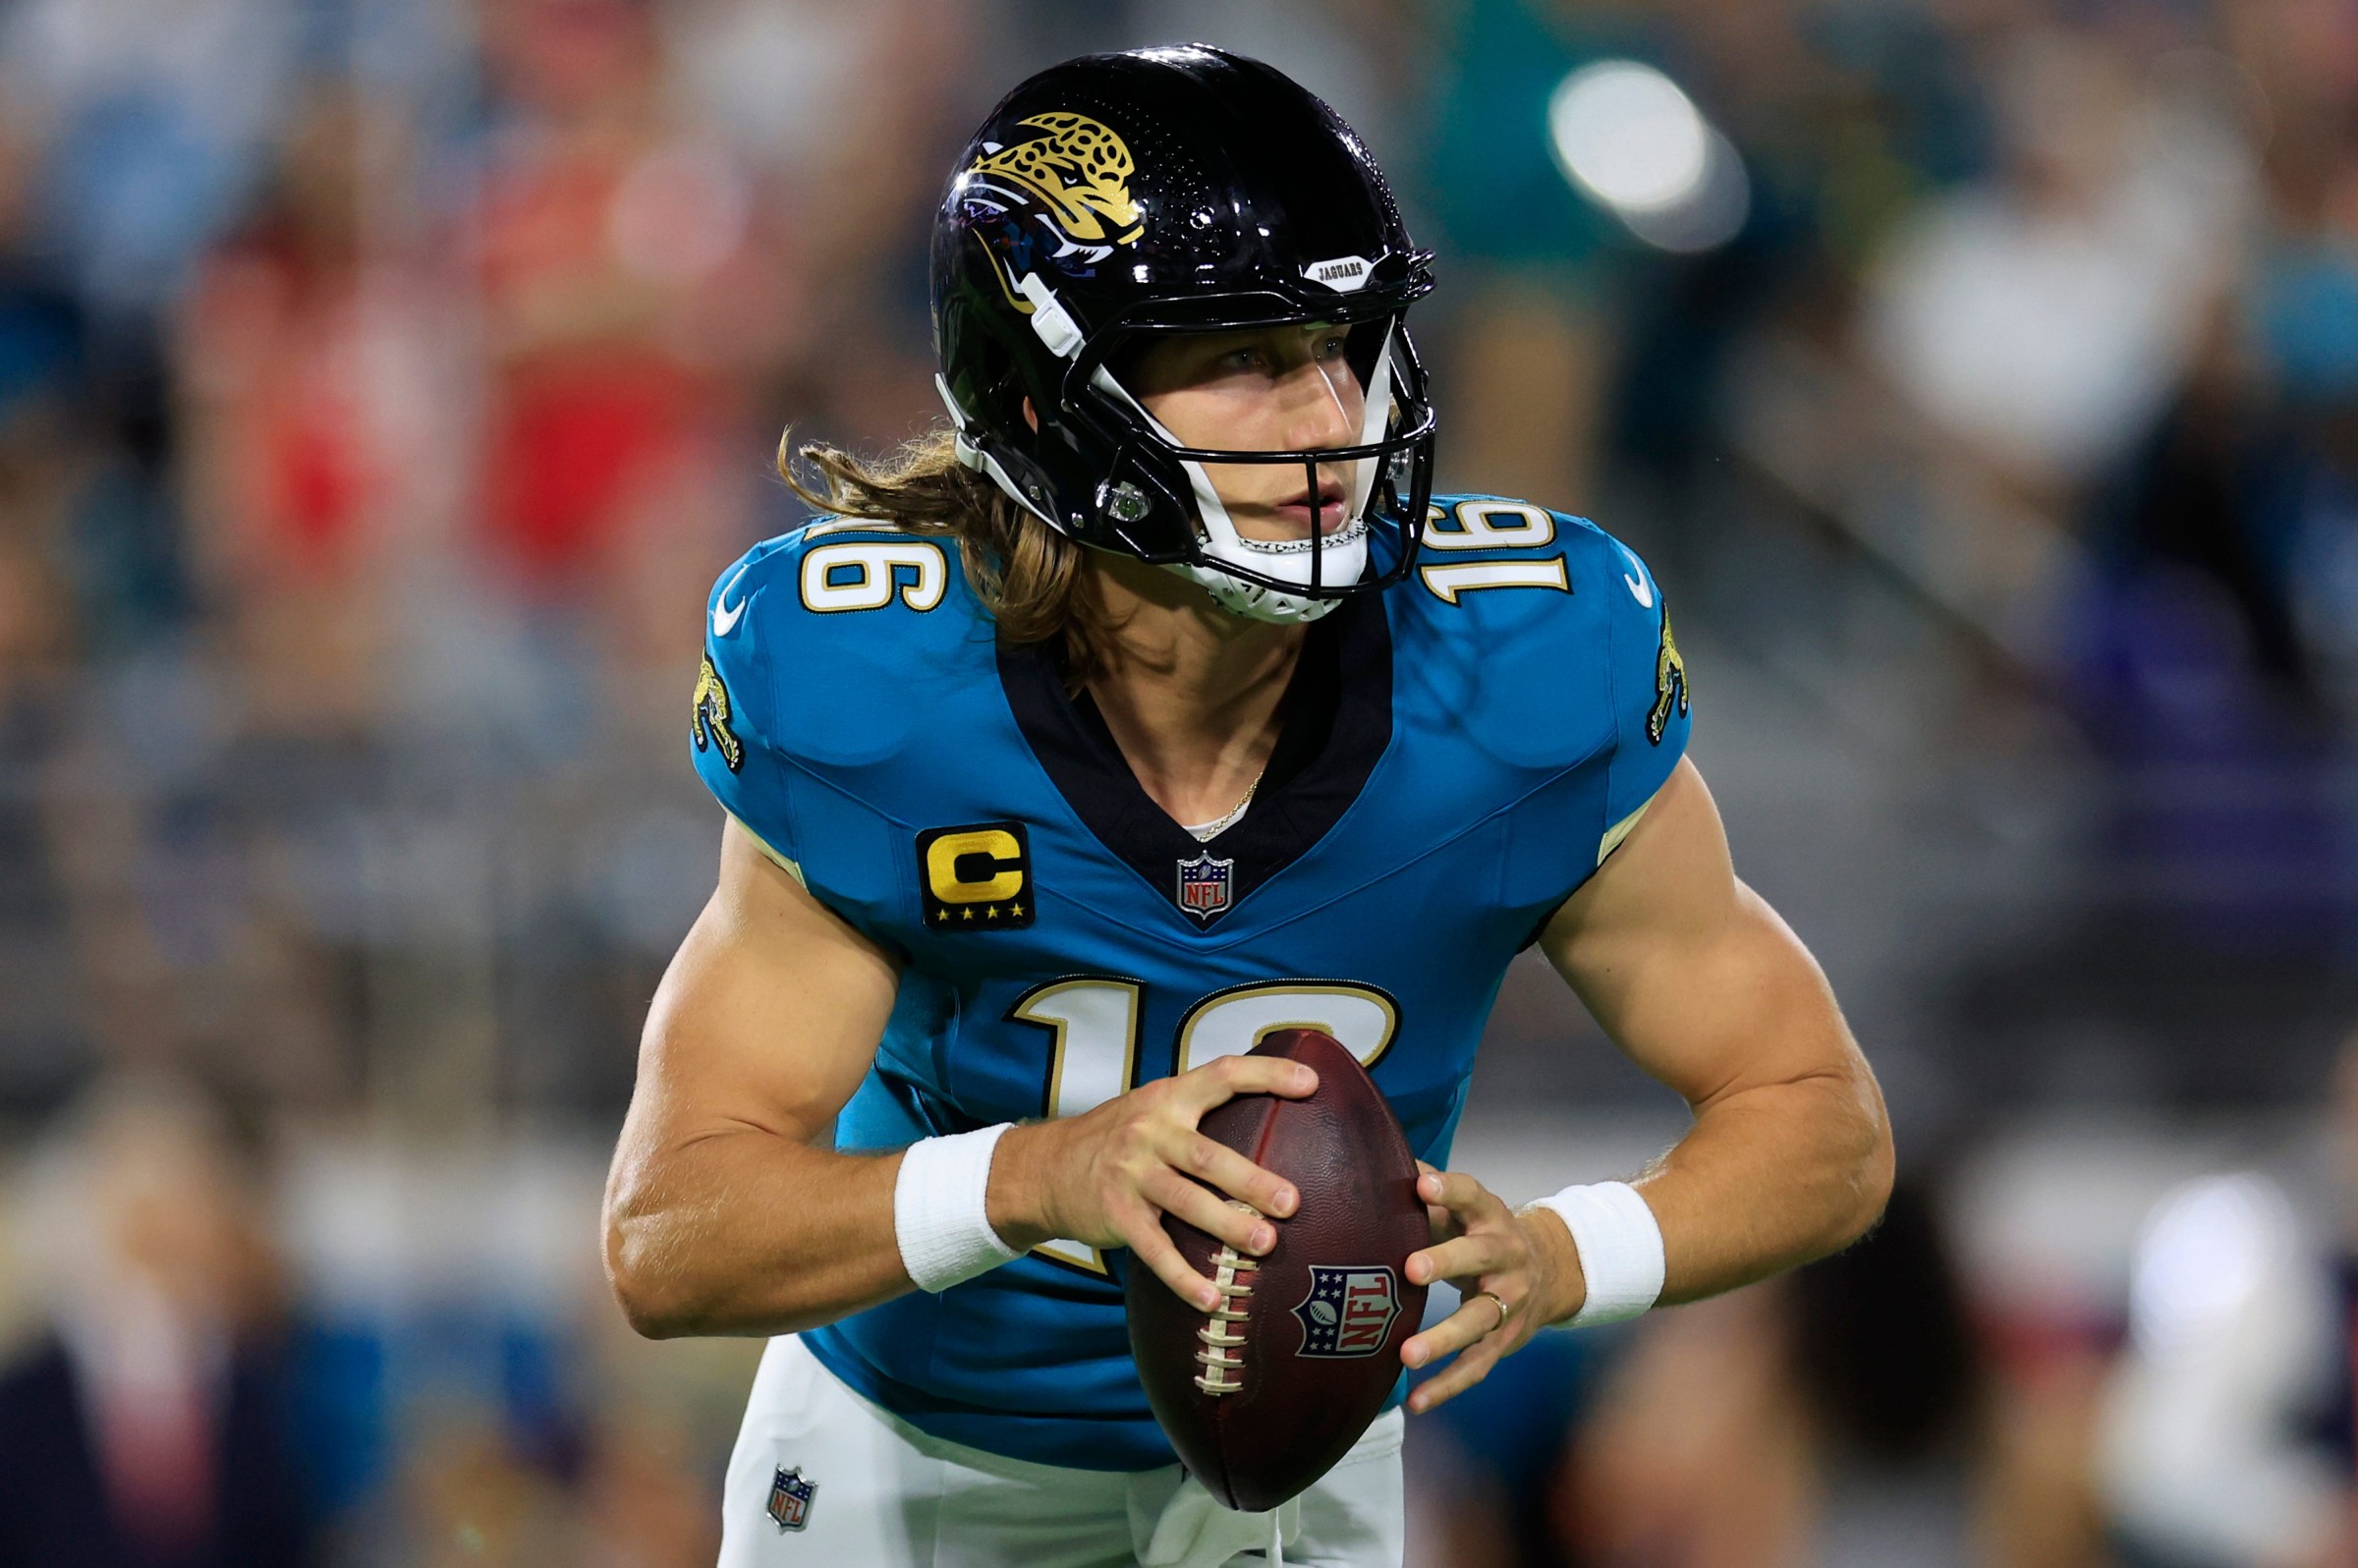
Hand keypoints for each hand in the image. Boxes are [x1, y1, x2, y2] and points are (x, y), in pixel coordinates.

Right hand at [987, 1056, 1316, 1310]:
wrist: (1044, 1167)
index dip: (1267, 1075)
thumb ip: (1199, 1112)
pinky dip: (1184, 1277)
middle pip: (1206, 1155)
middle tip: (1292, 1202)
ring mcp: (1130, 1174)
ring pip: (1186, 1202)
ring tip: (1266, 1244)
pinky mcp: (1116, 1214)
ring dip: (1228, 1224)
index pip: (1221, 1075)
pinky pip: (1155, 1250)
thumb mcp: (1152, 1108)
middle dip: (1251, 1179)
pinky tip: (1212, 1298)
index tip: (1311, 1083)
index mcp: (1168, 1098)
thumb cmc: (1117, 1139)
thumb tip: (1274, 1122)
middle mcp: (1149, 1131)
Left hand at [1399, 1162, 1583, 1412]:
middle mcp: (1505, 1256)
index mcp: (1491, 1217)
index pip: (1472, 1196)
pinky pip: (1476, 1366)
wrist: (1550, 1269)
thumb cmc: (1482, 1233)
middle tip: (1411, 1268)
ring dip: (1444, 1338)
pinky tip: (1416, 1401)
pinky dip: (1446, 1386)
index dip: (1449, 1191)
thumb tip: (1378, 1155)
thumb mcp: (1466, 1207)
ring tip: (1407, 1353)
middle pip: (1480, 1257)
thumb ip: (1427, 1186)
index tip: (1421, 1185)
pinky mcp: (1505, 1341)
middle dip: (1447, 1261)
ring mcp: (1509, 1302)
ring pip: (1479, 1320)